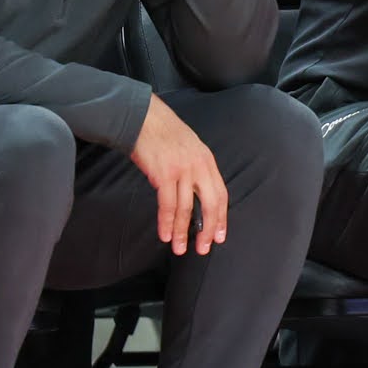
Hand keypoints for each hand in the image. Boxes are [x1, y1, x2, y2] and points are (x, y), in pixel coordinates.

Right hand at [131, 95, 227, 254]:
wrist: (145, 118)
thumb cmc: (165, 134)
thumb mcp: (191, 148)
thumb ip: (196, 169)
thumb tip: (196, 193)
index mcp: (208, 162)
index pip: (221, 195)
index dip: (221, 217)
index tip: (219, 236)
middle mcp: (199, 167)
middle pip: (210, 204)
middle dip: (207, 230)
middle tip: (203, 249)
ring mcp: (182, 170)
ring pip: (186, 209)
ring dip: (182, 232)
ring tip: (179, 249)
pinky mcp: (164, 174)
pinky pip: (167, 204)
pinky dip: (166, 222)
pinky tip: (165, 235)